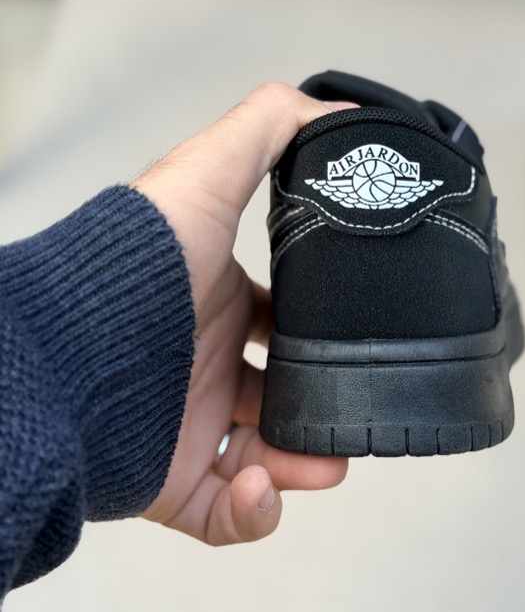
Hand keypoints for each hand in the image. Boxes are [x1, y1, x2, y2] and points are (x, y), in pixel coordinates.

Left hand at [131, 83, 351, 544]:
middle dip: (321, 409)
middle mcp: (204, 368)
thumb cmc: (139, 264)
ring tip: (328, 463)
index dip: (319, 338)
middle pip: (278, 398)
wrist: (71, 348)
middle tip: (354, 418)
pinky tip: (267, 488)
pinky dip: (254, 515)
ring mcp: (187, 427)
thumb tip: (335, 108)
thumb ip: (268, 130)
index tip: (352, 347)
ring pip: (262, 461)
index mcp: (220, 308)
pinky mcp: (169, 483)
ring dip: (302, 467)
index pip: (279, 326)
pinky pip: (223, 513)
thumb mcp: (207, 175)